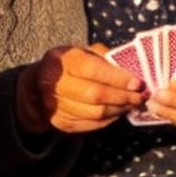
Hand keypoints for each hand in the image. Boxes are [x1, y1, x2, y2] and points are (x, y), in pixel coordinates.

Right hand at [18, 44, 142, 137]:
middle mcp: (56, 84)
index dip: (117, 78)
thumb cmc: (67, 65)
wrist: (36, 87)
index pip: (93, 70)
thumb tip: (130, 69)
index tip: (137, 82)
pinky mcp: (62, 123)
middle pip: (95, 95)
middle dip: (122, 97)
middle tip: (139, 96)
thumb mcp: (82, 52)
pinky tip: (118, 112)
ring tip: (131, 104)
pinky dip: (109, 119)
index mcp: (63, 62)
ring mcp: (57, 107)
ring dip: (118, 110)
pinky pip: (92, 124)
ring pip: (95, 113)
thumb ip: (104, 57)